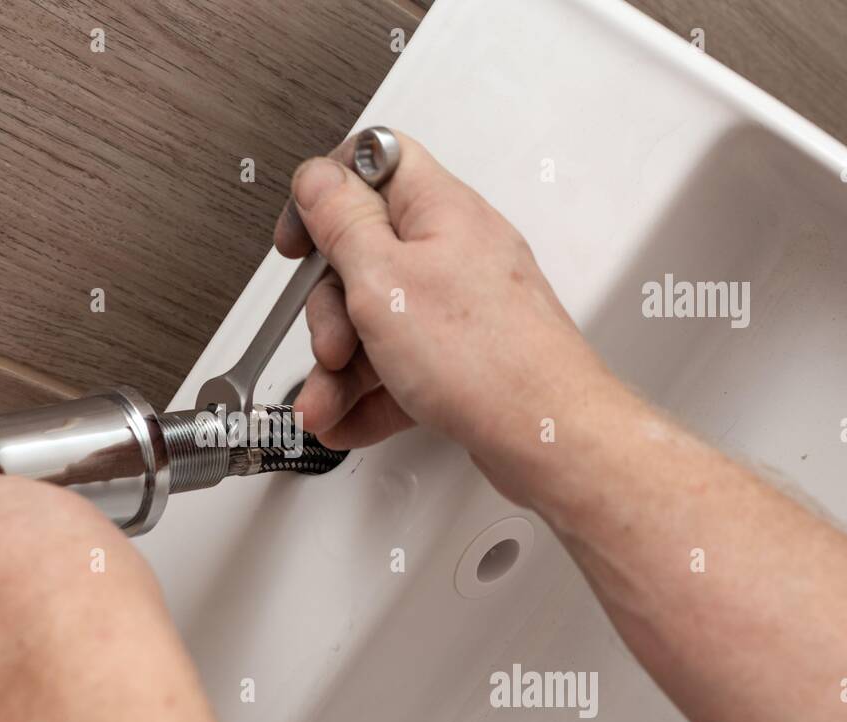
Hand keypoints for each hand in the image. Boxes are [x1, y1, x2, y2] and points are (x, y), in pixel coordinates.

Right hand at [275, 131, 614, 503]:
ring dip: (339, 369)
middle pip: (362, 259)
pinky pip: (401, 366)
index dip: (325, 194)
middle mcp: (453, 251)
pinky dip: (369, 394)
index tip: (299, 238)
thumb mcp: (383, 278)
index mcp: (438, 210)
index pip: (373, 162)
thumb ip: (342, 223)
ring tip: (326, 405)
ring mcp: (460, 307)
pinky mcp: (464, 357)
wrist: (547, 433)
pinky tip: (349, 420)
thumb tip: (317, 178)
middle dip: (329, 312)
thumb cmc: (484, 357)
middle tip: (332, 344)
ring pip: (376, 323)